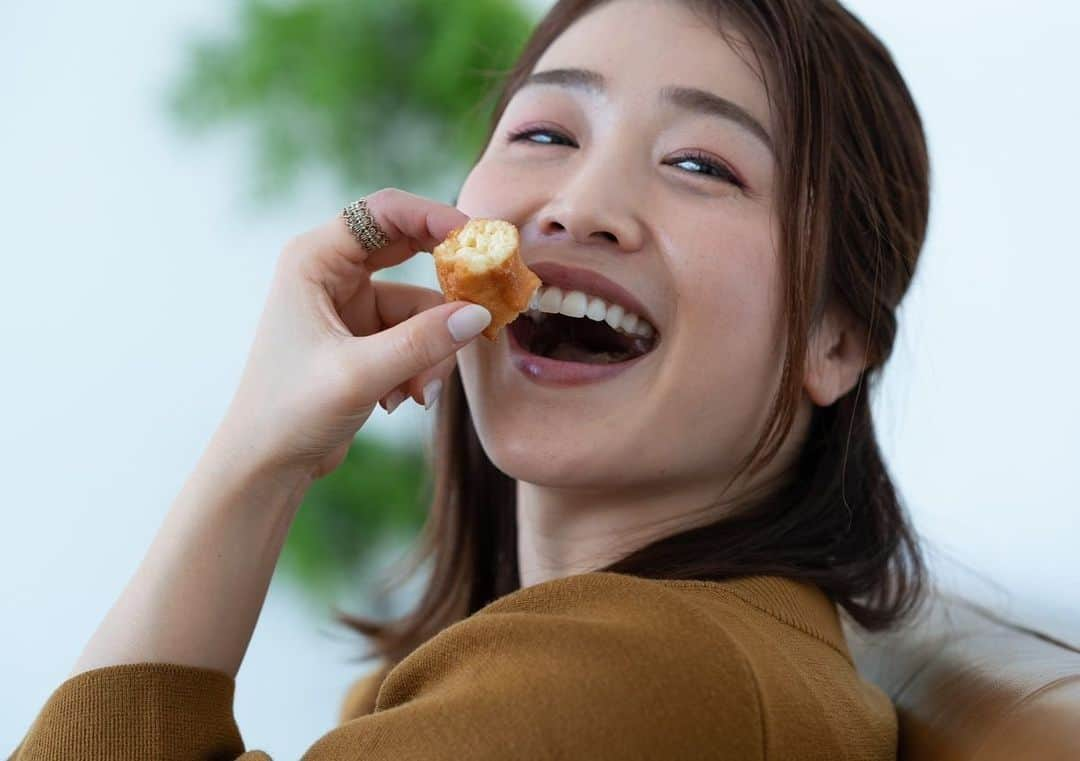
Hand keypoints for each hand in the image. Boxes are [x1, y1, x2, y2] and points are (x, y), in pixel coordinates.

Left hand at [215, 188, 491, 480]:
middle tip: (485, 299)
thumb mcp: (359, 374)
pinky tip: (404, 399)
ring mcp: (351, 305)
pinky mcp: (366, 338)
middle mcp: (331, 273)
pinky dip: (421, 366)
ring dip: (431, 350)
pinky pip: (417, 336)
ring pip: (421, 306)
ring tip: (418, 392)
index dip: (432, 216)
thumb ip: (421, 343)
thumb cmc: (289, 412)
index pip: (382, 212)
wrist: (265, 465)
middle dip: (447, 284)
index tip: (477, 240)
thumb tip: (478, 314)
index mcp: (313, 260)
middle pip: (409, 250)